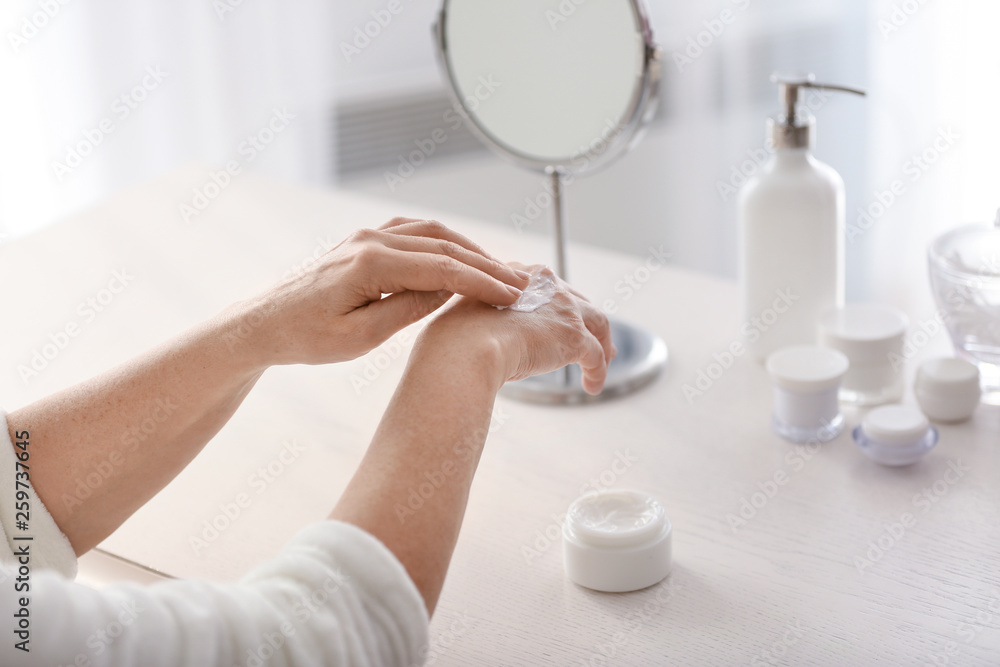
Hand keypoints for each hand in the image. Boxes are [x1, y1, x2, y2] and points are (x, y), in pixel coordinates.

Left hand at [238, 218, 530, 365]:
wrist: (262, 325)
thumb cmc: (305, 338)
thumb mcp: (360, 337)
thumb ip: (407, 309)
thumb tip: (449, 290)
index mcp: (369, 264)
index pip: (443, 268)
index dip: (483, 282)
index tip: (514, 296)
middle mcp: (369, 240)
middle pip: (444, 245)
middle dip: (486, 264)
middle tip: (520, 284)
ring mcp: (365, 235)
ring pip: (432, 233)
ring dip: (469, 250)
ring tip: (499, 272)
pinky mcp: (363, 241)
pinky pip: (414, 232)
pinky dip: (444, 243)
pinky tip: (461, 257)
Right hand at [419, 265, 615, 394]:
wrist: (466, 346)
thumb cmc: (455, 338)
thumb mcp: (469, 320)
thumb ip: (485, 324)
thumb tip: (485, 343)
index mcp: (515, 276)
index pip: (547, 288)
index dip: (558, 306)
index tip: (560, 321)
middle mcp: (544, 284)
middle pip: (577, 301)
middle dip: (587, 320)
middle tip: (594, 340)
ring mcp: (562, 308)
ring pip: (597, 322)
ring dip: (601, 344)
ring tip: (602, 363)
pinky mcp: (573, 335)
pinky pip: (595, 355)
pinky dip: (597, 371)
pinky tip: (591, 387)